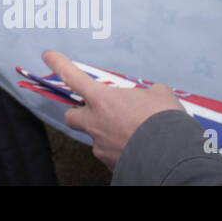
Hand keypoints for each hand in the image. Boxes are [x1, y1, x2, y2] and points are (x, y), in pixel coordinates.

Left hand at [43, 50, 183, 169]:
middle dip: (79, 112)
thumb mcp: (159, 95)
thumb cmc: (164, 122)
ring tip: (131, 132)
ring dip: (107, 133)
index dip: (59, 64)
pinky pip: (111, 153)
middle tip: (95, 110)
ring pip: (95, 137)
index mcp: (102, 99)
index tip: (48, 56)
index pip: (73, 77)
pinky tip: (138, 147)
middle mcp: (95, 123)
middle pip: (71, 116)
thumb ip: (148, 93)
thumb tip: (152, 96)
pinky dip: (121, 149)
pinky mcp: (110, 164)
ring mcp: (101, 146)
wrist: (173, 157)